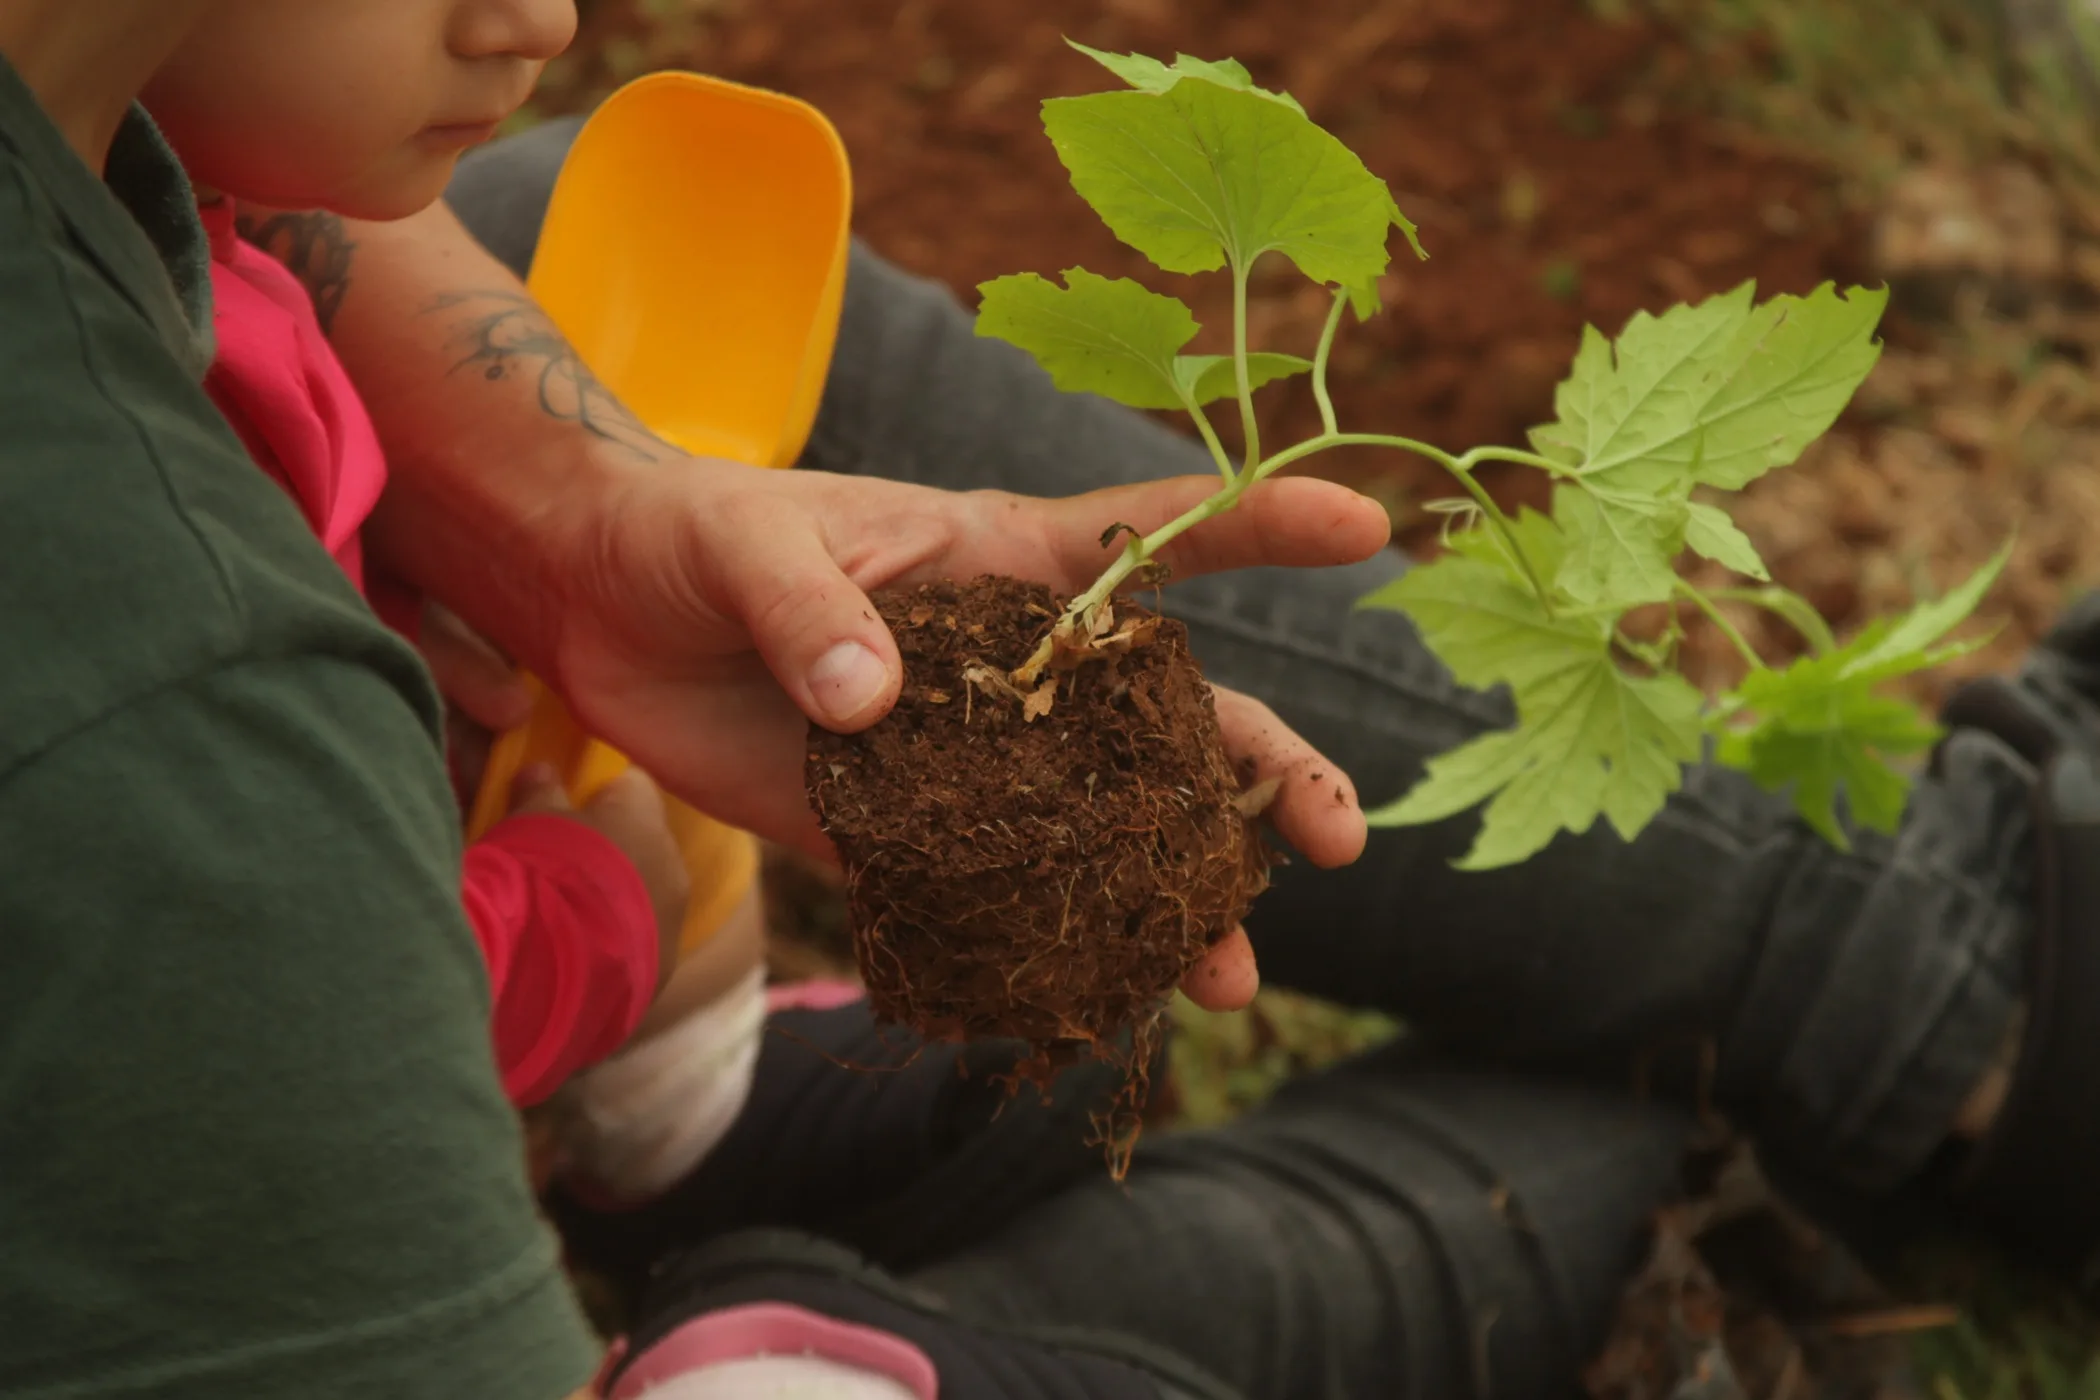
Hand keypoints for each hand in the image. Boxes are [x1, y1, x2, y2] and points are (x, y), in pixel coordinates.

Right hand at [511, 763, 688, 992]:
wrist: (550, 965)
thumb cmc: (540, 871)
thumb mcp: (527, 818)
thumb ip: (539, 789)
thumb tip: (542, 769)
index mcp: (646, 817)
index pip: (634, 788)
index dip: (600, 796)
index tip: (568, 808)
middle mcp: (673, 866)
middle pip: (644, 845)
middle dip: (611, 852)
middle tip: (561, 866)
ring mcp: (672, 922)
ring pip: (646, 897)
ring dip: (614, 902)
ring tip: (566, 917)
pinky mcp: (660, 971)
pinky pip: (639, 944)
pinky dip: (613, 944)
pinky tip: (576, 955)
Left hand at [535, 465, 1384, 1012]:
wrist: (599, 607)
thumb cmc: (689, 535)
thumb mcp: (747, 549)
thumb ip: (812, 610)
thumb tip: (872, 702)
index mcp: (999, 563)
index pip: (1151, 539)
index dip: (1259, 530)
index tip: (1368, 532)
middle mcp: (1010, 667)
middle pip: (1166, 721)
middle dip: (1259, 775)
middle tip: (1334, 838)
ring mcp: (964, 759)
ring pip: (1098, 830)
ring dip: (1170, 900)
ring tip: (1229, 981)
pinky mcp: (895, 833)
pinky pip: (991, 896)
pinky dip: (1043, 949)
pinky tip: (1093, 1006)